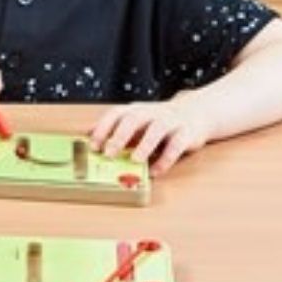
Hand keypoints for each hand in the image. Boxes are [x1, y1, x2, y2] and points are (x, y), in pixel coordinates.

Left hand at [88, 98, 211, 175]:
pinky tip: (155, 171)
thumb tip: (87, 134)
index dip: (103, 129)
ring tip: (134, 160)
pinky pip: (176, 146)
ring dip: (144, 145)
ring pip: (156, 130)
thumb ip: (114, 128)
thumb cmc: (158, 120)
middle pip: (133, 119)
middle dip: (119, 136)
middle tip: (109, 154)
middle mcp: (151, 113)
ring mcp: (170, 121)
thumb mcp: (135, 121)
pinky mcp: (186, 133)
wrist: (195, 113)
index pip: (115, 114)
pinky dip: (165, 160)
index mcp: (135, 109)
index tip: (93, 145)